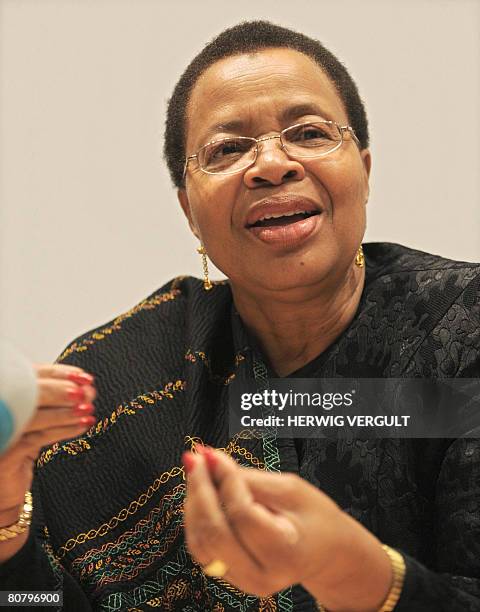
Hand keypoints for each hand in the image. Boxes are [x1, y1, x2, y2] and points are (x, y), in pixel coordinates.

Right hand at [0, 364, 95, 525]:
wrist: (3, 488)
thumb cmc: (21, 448)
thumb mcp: (36, 418)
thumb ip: (54, 401)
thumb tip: (86, 387)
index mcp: (5, 395)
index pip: (31, 375)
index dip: (59, 373)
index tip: (84, 377)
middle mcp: (0, 410)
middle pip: (31, 392)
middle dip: (65, 391)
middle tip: (88, 394)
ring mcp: (0, 430)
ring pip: (36, 415)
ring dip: (67, 412)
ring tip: (88, 411)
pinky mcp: (5, 454)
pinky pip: (38, 438)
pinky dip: (64, 430)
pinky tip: (82, 426)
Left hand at [183, 447, 391, 611]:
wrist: (324, 552)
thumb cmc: (312, 515)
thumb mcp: (290, 488)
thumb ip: (247, 478)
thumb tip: (208, 458)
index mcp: (285, 552)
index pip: (243, 514)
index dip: (225, 481)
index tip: (214, 454)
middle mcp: (261, 575)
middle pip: (215, 532)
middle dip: (199, 490)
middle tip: (194, 458)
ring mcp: (242, 581)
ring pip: (200, 541)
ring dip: (193, 502)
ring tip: (197, 471)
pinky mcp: (229, 577)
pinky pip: (201, 547)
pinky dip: (195, 517)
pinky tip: (200, 492)